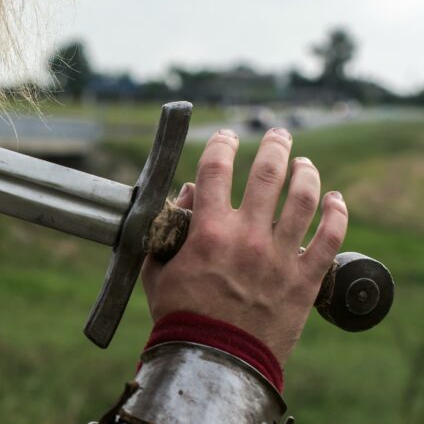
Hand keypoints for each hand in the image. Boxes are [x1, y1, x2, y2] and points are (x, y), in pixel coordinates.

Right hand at [141, 128, 348, 364]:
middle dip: (275, 145)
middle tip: (278, 135)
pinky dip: (338, 213)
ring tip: (304, 164)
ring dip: (307, 173)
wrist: (215, 360)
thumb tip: (187, 195)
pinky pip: (331, 238)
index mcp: (209, 232)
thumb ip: (167, 230)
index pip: (216, 170)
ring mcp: (281, 257)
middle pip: (268, 173)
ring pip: (304, 199)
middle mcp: (248, 237)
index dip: (221, 145)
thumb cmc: (181, 316)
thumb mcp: (158, 270)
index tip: (226, 137)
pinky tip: (336, 199)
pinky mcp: (305, 279)